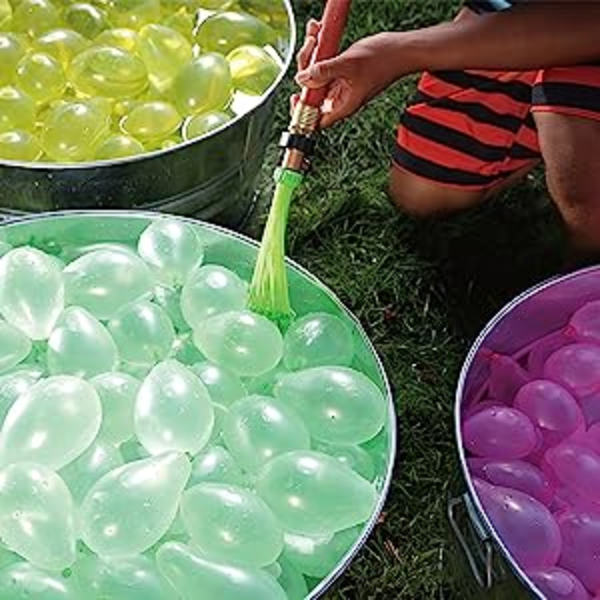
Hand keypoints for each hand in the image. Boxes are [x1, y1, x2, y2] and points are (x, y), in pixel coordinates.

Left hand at [292, 21, 406, 127]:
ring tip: (315, 34)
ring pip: (315, 74)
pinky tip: (318, 33)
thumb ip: (324, 72)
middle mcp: (339, 98)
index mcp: (342, 106)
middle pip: (311, 91)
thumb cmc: (385, 60)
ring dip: (311, 53)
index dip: (302, 111)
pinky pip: (323, 63)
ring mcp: (340, 84)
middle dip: (305, 68)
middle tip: (310, 49)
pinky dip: (319, 49)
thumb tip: (302, 79)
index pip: (315, 119)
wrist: (402, 49)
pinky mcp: (341, 72)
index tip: (295, 97)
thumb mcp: (349, 64)